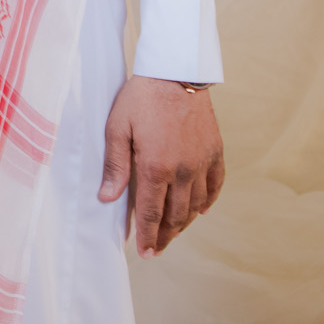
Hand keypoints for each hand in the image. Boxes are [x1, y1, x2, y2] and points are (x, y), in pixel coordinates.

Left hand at [98, 75, 224, 256]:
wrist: (176, 71)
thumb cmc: (141, 97)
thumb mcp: (118, 128)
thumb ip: (115, 166)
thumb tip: (107, 198)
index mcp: (156, 167)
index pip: (152, 213)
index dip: (148, 236)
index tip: (145, 252)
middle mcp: (183, 170)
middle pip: (175, 215)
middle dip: (165, 236)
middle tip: (157, 250)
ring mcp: (202, 162)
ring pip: (196, 205)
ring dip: (184, 223)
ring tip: (173, 233)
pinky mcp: (215, 151)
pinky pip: (215, 185)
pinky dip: (208, 201)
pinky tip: (200, 210)